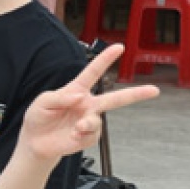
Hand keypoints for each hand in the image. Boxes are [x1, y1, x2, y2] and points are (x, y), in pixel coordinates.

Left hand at [17, 44, 158, 162]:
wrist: (35, 141)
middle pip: (115, 98)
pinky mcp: (88, 136)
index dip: (105, 59)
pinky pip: (91, 135)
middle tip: (154, 90)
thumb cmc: (38, 117)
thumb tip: (79, 97)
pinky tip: (72, 136)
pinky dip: (81, 136)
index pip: (93, 72)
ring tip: (76, 128)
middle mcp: (87, 104)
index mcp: (77, 90)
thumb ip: (60, 97)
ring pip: (98, 120)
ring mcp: (89, 121)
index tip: (119, 47)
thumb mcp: (43, 102)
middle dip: (136, 94)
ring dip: (87, 124)